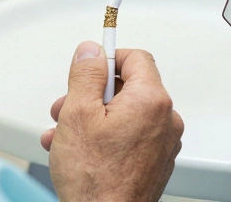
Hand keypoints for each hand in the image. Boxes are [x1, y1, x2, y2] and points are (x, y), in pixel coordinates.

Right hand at [43, 42, 182, 201]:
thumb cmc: (96, 180)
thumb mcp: (78, 114)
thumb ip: (86, 75)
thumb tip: (91, 51)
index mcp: (151, 101)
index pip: (135, 58)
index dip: (107, 59)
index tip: (88, 67)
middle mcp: (165, 119)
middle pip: (128, 88)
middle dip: (92, 95)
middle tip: (67, 107)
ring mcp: (162, 143)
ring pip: (125, 115)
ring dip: (93, 119)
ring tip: (65, 135)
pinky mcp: (155, 161)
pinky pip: (131, 137)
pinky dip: (107, 138)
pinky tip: (80, 151)